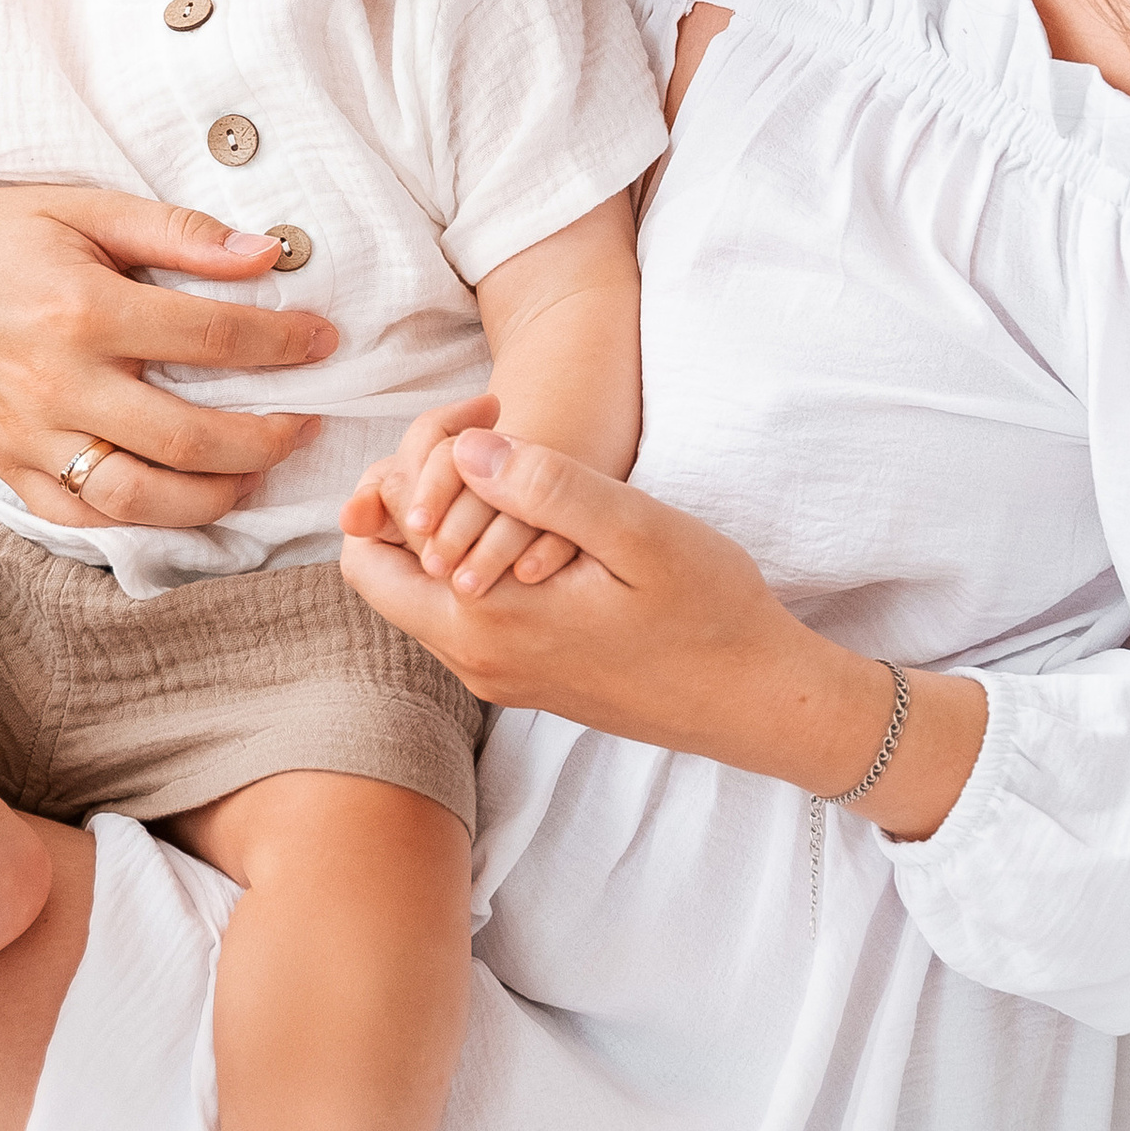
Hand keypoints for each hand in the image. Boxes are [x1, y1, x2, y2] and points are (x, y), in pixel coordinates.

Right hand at [0, 184, 338, 531]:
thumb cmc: (1, 230)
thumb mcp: (89, 206)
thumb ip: (179, 234)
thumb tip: (266, 256)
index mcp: (83, 310)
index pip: (212, 341)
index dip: (283, 346)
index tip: (324, 341)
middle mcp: (57, 383)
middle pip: (189, 438)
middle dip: (266, 438)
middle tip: (306, 422)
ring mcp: (28, 436)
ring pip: (141, 498)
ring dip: (214, 496)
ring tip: (255, 471)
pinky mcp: (7, 465)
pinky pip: (82, 517)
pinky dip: (141, 520)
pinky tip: (184, 498)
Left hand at [339, 429, 989, 835]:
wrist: (759, 700)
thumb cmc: (710, 613)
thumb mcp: (637, 532)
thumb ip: (546, 488)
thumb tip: (463, 451)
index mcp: (485, 625)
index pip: (370, 552)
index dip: (397, 478)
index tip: (473, 430)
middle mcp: (475, 661)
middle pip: (386, 573)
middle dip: (412, 500)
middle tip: (484, 444)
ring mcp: (499, 676)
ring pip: (424, 593)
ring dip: (448, 528)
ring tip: (516, 473)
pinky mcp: (527, 678)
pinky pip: (465, 614)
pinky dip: (478, 562)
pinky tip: (538, 525)